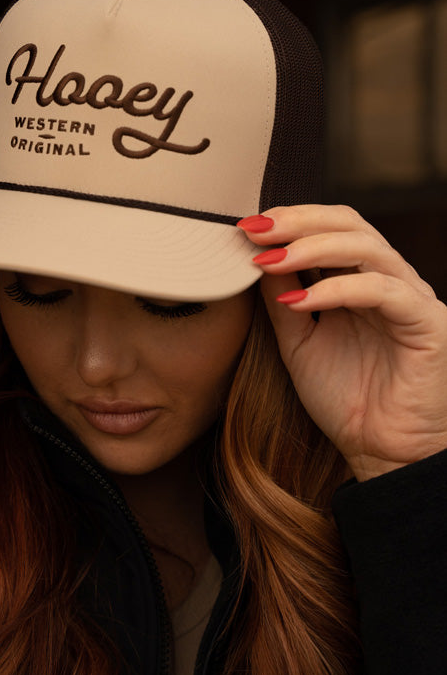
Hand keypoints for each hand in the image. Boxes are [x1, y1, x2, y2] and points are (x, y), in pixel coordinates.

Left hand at [238, 205, 446, 480]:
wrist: (381, 454)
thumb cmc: (345, 399)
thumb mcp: (298, 342)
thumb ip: (282, 300)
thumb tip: (257, 256)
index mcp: (361, 279)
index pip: (331, 227)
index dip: (291, 220)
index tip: (246, 226)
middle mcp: (389, 280)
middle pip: (350, 223)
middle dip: (299, 221)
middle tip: (256, 228)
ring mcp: (411, 298)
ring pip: (368, 247)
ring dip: (313, 248)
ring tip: (271, 259)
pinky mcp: (428, 323)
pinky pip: (384, 291)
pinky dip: (338, 290)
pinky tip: (301, 300)